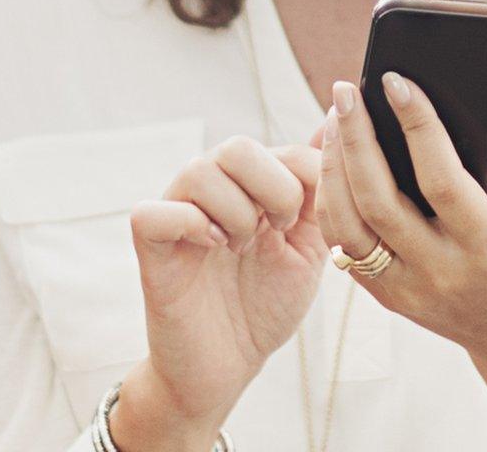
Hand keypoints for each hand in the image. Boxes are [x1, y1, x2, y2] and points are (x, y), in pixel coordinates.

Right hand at [111, 135, 325, 450]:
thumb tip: (336, 120)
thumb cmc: (264, 305)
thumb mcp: (308, 245)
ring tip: (240, 248)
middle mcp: (207, 189)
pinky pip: (155, 213)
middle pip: (237, 148)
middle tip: (274, 232)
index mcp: (246, 185)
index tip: (304, 226)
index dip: (306, 183)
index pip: (281, 148)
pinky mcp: (150, 246)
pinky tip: (211, 249)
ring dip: (235, 215)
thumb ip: (320, 188)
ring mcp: (175, 212)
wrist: (228, 365)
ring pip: (199, 172)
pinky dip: (190, 226)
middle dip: (273, 191)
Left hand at [318, 78, 486, 437]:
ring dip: (332, 169)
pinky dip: (331, 201)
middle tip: (346, 91)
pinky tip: (334, 161)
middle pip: (378, 201)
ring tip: (335, 120)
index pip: (441, 180)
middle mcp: (442, 274)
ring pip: (348, 226)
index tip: (397, 82)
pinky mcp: (389, 297)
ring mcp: (408, 291)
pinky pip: (345, 247)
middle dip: (355, 139)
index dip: (417, 126)